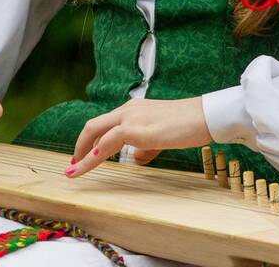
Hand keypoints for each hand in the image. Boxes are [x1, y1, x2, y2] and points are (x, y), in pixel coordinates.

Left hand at [67, 97, 212, 177]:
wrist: (205, 116)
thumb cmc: (187, 126)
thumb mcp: (161, 136)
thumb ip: (145, 146)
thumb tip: (133, 159)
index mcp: (133, 109)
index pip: (104, 124)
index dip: (90, 140)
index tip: (81, 156)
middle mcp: (128, 110)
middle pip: (93, 125)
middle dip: (79, 145)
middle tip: (73, 164)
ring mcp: (132, 117)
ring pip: (97, 132)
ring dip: (83, 153)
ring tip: (74, 169)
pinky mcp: (138, 128)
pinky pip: (110, 139)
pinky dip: (97, 151)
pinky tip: (91, 161)